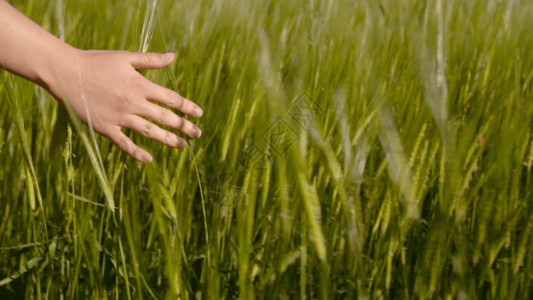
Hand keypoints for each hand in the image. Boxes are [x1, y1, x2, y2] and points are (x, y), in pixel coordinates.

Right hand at [44, 50, 202, 161]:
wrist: (65, 72)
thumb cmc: (96, 62)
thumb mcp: (126, 57)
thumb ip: (152, 60)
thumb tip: (174, 56)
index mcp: (140, 85)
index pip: (172, 98)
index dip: (188, 107)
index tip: (199, 114)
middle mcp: (133, 103)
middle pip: (166, 117)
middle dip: (184, 126)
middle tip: (198, 134)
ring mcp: (120, 117)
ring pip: (150, 132)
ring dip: (168, 140)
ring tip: (183, 146)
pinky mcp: (105, 128)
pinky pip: (124, 144)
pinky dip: (137, 152)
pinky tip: (149, 158)